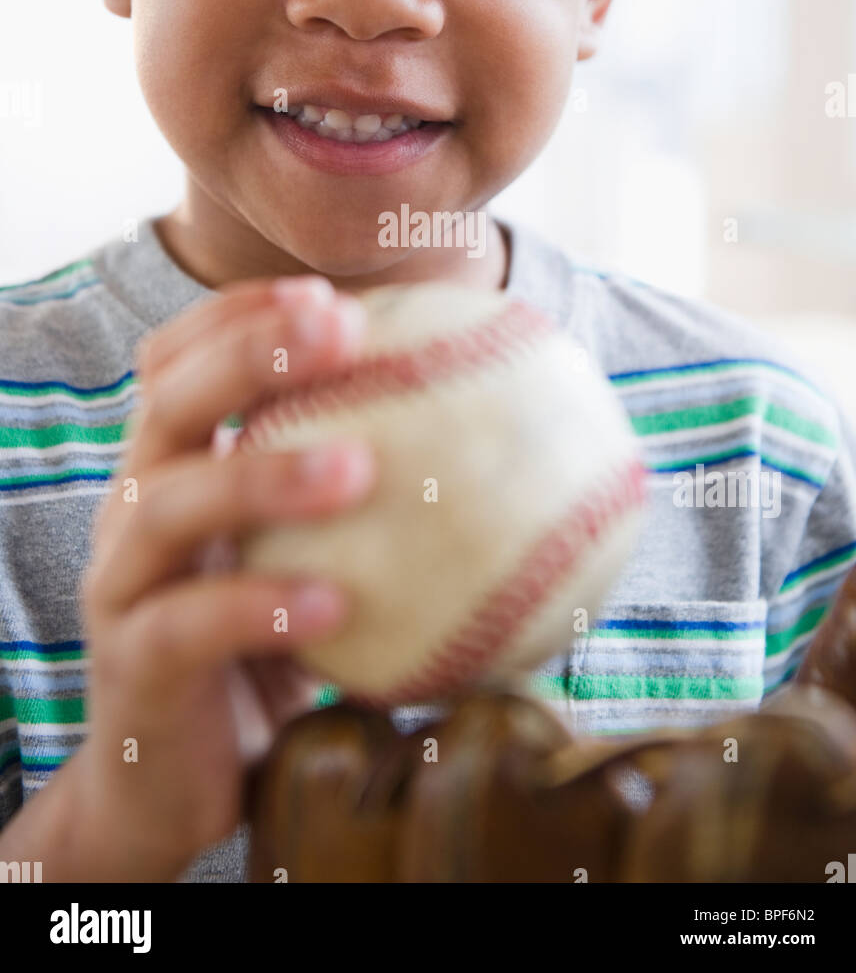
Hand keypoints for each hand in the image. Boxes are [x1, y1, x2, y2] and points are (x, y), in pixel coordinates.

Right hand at [74, 275, 374, 879]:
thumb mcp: (318, 558)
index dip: (239, 315)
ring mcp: (124, 583)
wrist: (181, 782)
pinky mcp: (133, 663)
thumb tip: (511, 447)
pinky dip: (259, 606)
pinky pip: (187, 624)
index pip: (180, 362)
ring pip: (167, 502)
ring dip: (262, 475)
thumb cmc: (270, 650)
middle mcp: (136, 507)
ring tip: (355, 467)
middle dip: (247, 352)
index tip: (328, 294)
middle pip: (170, 402)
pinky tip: (335, 606)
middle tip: (337, 329)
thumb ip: (372, 503)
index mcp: (176, 465)